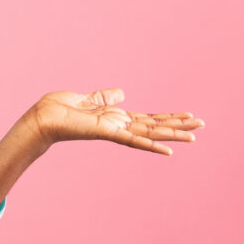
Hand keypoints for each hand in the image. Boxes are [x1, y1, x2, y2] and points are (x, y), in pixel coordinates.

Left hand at [26, 87, 203, 155]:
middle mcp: (118, 126)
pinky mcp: (106, 133)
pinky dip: (150, 145)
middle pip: (154, 126)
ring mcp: (114, 131)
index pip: (147, 118)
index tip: (188, 115)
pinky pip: (132, 140)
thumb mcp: (87, 99)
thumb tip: (122, 93)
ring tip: (194, 135)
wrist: (41, 118)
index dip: (167, 117)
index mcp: (114, 118)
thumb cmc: (58, 110)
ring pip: (149, 133)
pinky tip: (168, 150)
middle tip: (202, 125)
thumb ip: (105, 97)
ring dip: (172, 134)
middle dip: (177, 125)